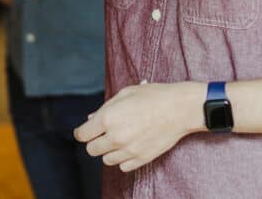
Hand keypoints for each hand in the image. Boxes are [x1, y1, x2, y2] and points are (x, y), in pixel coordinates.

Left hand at [74, 81, 203, 172]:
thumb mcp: (126, 94)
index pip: (83, 135)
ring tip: (119, 139)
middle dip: (94, 141)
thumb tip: (91, 118)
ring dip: (109, 151)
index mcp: (108, 118)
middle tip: (103, 134)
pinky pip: (123, 167)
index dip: (82, 132)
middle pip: (92, 150)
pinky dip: (123, 159)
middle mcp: (116, 137)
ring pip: (106, 160)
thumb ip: (106, 107)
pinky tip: (129, 147)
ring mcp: (129, 150)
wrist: (179, 108)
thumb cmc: (153, 96)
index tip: (85, 131)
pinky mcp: (141, 159)